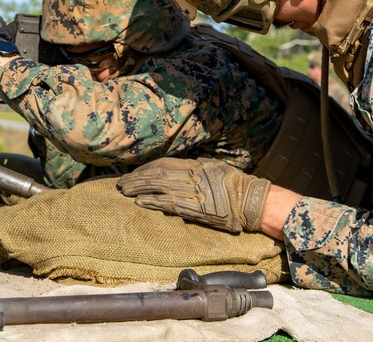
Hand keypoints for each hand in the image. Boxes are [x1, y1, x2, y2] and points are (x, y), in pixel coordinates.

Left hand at [117, 157, 270, 232]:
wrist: (250, 201)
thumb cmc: (235, 184)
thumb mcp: (215, 167)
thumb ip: (197, 168)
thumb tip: (181, 169)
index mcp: (196, 166)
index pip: (164, 164)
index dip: (147, 168)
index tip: (135, 172)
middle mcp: (192, 176)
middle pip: (157, 175)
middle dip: (138, 178)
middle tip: (122, 182)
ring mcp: (193, 193)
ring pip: (159, 189)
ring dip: (140, 190)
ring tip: (125, 191)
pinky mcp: (195, 209)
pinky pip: (169, 204)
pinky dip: (153, 203)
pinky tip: (140, 203)